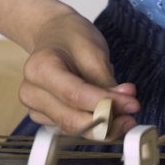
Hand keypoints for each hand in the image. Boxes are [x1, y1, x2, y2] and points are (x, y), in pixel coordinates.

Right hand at [19, 12, 139, 139]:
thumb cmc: (71, 38)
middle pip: (73, 120)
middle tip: (133, 113)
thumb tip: (123, 107)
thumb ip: (106, 82)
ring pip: (75, 129)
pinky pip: (74, 130)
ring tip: (125, 110)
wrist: (53, 35)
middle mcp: (32, 93)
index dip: (106, 104)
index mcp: (39, 69)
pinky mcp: (46, 119)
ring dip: (104, 125)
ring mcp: (36, 109)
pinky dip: (95, 124)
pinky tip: (109, 112)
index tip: (132, 105)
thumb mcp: (93, 50)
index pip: (75, 95)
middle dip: (108, 121)